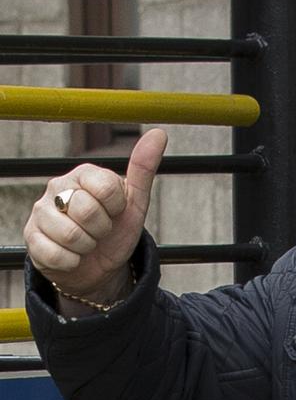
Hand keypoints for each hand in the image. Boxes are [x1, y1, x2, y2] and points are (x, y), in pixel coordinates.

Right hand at [24, 129, 166, 312]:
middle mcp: (57, 187)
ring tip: (87, 242)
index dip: (116, 207)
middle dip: (102, 228)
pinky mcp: (31, 239)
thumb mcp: (135, 202)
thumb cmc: (116, 229)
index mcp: (84, 174)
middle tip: (101, 230)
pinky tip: (73, 255)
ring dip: (88, 246)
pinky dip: (73, 261)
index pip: (105, 187)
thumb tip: (159, 133)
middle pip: (87, 211)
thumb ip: (143, 169)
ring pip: (71, 235)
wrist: (100, 266)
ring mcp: (40, 213)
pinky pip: (57, 255)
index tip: (115, 211)